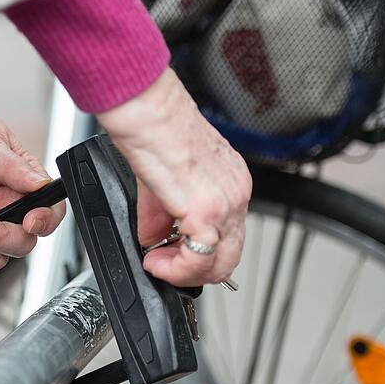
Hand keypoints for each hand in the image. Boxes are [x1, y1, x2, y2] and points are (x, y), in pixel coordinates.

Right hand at [98, 69, 251, 286]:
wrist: (148, 111)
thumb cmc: (155, 127)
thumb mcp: (163, 178)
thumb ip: (161, 213)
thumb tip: (152, 237)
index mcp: (230, 182)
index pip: (228, 235)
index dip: (195, 252)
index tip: (166, 251)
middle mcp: (236, 193)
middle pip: (230, 257)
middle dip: (193, 271)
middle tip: (163, 263)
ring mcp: (226, 203)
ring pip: (220, 265)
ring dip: (183, 272)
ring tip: (156, 261)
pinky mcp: (206, 211)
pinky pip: (198, 260)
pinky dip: (175, 269)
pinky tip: (155, 260)